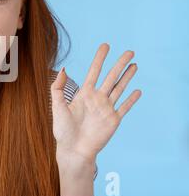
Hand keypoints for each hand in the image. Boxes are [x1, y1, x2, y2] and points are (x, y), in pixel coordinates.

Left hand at [51, 43, 141, 163]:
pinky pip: (124, 107)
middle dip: (120, 64)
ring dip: (127, 77)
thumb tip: (63, 70)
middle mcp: (97, 99)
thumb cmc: (63, 131)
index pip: (94, 72)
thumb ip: (58, 88)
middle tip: (129, 51)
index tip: (105, 46)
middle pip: (111, 77)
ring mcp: (106, 109)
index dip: (100, 59)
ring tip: (134, 65)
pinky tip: (137, 91)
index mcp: (84, 94)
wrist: (73, 150)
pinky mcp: (113, 121)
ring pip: (119, 89)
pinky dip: (131, 99)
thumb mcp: (57, 107)